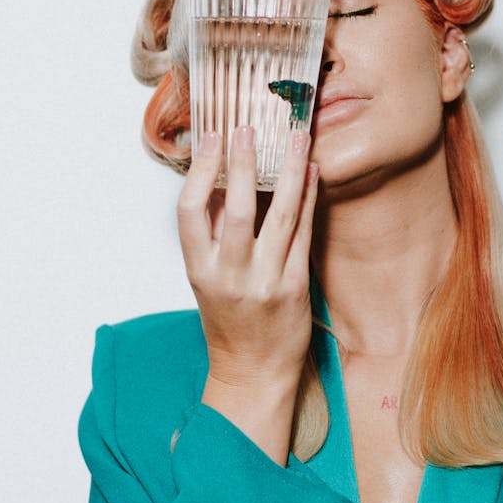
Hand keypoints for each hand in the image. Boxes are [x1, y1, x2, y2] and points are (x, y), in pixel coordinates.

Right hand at [177, 126, 318, 462]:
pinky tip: (313, 171)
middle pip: (236, 209)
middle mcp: (230, 276)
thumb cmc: (229, 323)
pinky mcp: (296, 287)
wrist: (254, 374)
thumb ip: (211, 235)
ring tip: (296, 137)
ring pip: (280, 216)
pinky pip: (304, 233)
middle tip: (251, 128)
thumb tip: (220, 178)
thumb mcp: (206, 280)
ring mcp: (266, 282)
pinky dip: (309, 198)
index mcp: (199, 270)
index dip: (201, 172)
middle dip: (244, 164)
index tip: (213, 139)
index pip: (190, 212)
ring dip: (290, 171)